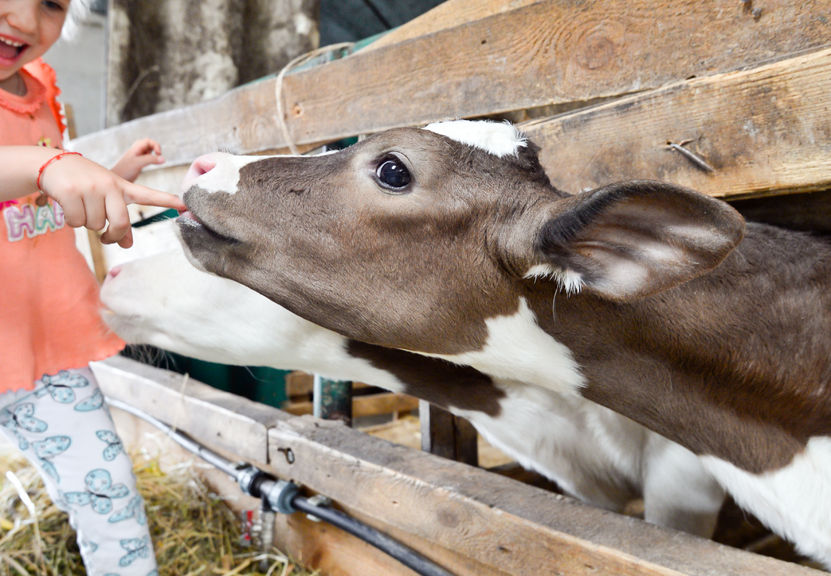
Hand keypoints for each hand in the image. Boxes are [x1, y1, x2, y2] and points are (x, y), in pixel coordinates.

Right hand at [39, 152, 185, 248]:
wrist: (54, 164)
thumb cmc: (86, 184)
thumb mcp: (106, 198)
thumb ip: (119, 220)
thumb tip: (128, 245)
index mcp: (122, 187)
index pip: (148, 195)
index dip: (166, 200)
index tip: (184, 205)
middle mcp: (109, 185)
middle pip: (120, 223)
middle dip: (113, 236)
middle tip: (106, 238)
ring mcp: (90, 187)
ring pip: (94, 225)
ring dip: (86, 223)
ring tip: (81, 205)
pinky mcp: (71, 191)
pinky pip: (76, 222)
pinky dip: (71, 220)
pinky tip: (68, 204)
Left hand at [111, 138, 165, 181]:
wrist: (117, 179)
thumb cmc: (124, 171)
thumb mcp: (138, 163)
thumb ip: (150, 160)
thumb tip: (163, 158)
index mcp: (135, 147)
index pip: (149, 141)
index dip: (156, 145)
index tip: (159, 154)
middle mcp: (137, 150)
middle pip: (150, 145)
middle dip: (156, 149)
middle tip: (159, 156)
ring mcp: (138, 157)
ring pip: (149, 151)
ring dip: (154, 155)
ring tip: (156, 161)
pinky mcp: (139, 163)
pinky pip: (148, 158)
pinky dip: (152, 160)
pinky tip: (152, 164)